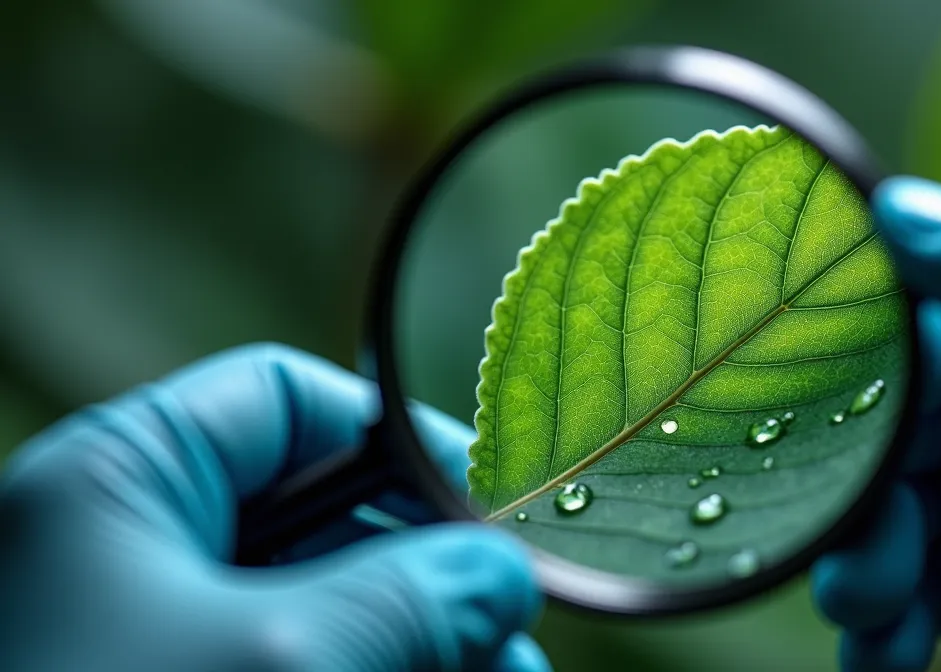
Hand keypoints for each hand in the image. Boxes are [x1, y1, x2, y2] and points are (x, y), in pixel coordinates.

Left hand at [0, 344, 549, 671]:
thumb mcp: (289, 658)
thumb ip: (410, 597)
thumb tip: (500, 575)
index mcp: (118, 485)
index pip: (285, 405)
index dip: (402, 442)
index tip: (495, 514)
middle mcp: (128, 557)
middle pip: (318, 523)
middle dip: (428, 578)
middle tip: (517, 635)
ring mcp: (147, 646)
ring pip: (319, 617)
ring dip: (418, 648)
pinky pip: (296, 671)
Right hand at [812, 178, 940, 670]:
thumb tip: (903, 212)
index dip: (882, 338)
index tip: (825, 371)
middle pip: (904, 416)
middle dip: (853, 459)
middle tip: (825, 502)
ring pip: (894, 510)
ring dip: (859, 551)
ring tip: (865, 596)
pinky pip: (916, 600)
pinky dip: (880, 625)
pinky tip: (882, 648)